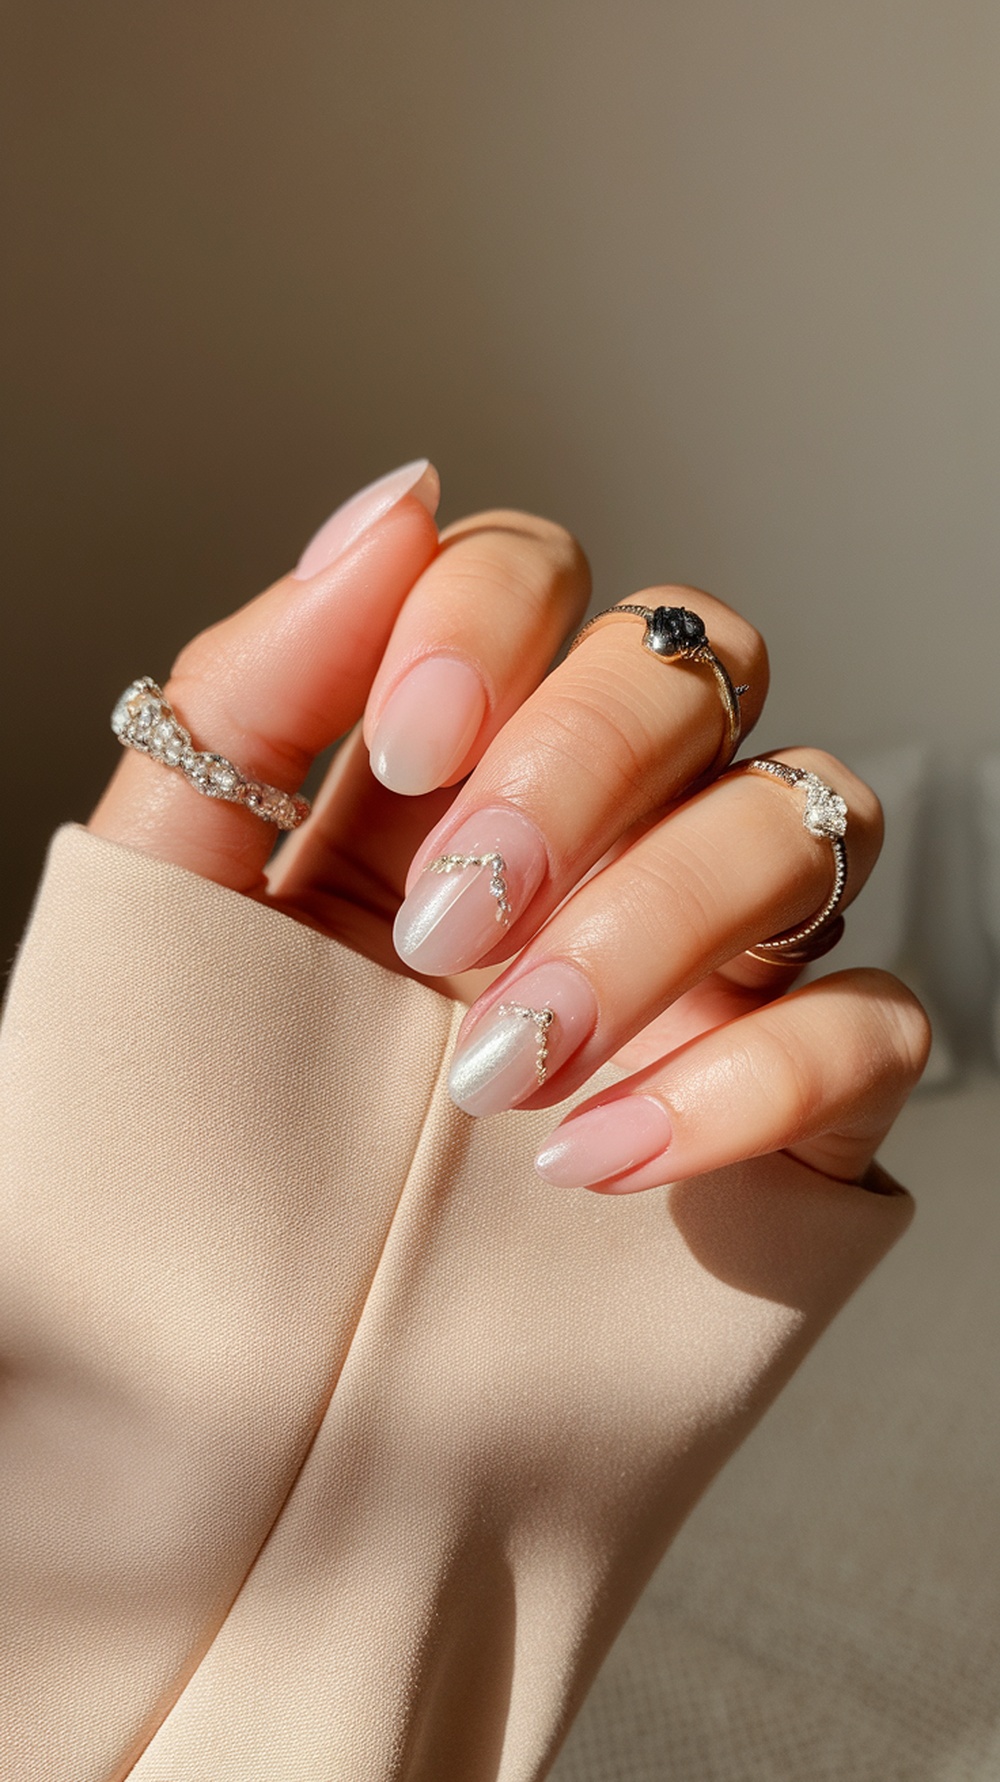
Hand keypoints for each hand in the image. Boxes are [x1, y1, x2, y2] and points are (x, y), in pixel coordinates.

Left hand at [90, 459, 929, 1189]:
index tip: (402, 748)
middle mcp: (592, 841)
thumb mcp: (165, 907)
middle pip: (698, 662)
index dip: (494, 616)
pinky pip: (877, 1022)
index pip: (542, 573)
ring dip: (656, 919)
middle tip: (449, 920)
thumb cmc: (184, 1162)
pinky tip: (602, 1155)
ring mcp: (703, 967)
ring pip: (806, 816)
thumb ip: (253, 696)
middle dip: (580, 765)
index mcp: (442, 773)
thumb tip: (392, 507)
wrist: (234, 1417)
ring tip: (503, 1064)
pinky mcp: (788, 1110)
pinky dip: (757, 1070)